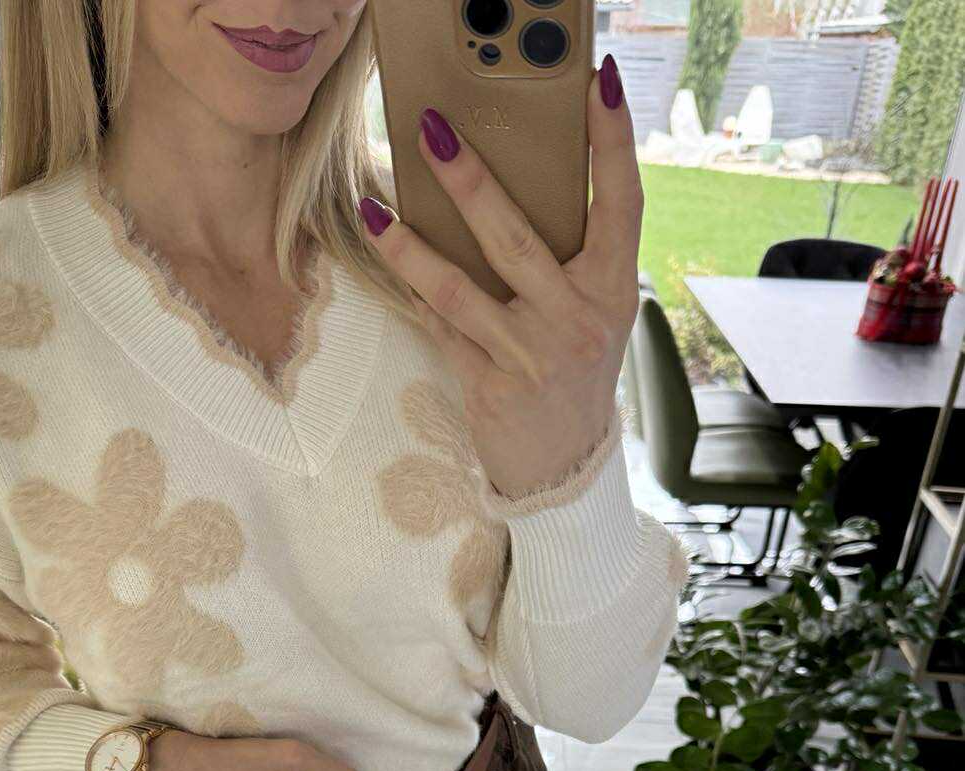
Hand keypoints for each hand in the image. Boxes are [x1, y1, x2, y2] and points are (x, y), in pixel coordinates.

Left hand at [358, 57, 641, 500]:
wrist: (564, 465)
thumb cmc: (574, 371)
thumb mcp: (595, 312)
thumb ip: (572, 258)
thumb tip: (513, 185)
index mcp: (614, 289)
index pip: (621, 201)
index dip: (611, 141)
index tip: (598, 81)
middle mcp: (576, 319)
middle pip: (517, 238)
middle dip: (471, 182)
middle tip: (432, 132)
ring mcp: (531, 355)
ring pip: (459, 288)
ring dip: (410, 245)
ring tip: (372, 208)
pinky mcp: (489, 384)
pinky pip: (439, 328)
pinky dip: (410, 293)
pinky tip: (382, 259)